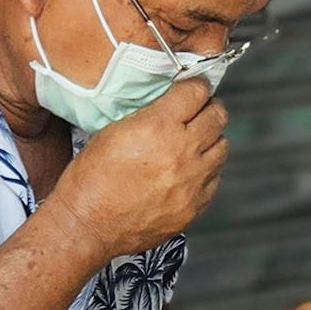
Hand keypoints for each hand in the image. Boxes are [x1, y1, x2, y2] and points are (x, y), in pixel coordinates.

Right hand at [43, 78, 227, 262]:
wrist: (88, 224)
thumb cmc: (91, 177)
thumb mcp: (113, 129)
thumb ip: (149, 113)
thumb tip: (171, 103)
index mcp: (158, 126)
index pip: (197, 91)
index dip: (195, 86)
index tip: (193, 88)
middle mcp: (182, 152)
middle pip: (217, 116)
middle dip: (209, 108)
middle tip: (199, 111)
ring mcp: (192, 181)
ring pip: (222, 147)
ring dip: (211, 140)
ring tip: (194, 142)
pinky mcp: (195, 206)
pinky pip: (215, 179)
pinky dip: (206, 171)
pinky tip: (189, 171)